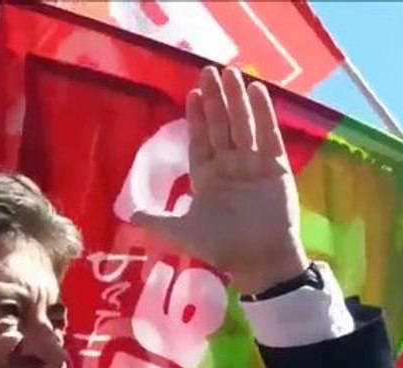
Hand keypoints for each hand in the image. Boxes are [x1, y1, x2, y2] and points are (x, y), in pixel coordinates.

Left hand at [130, 66, 307, 294]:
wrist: (257, 262)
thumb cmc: (220, 248)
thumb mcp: (180, 233)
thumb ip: (156, 220)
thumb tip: (127, 216)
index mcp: (207, 177)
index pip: (200, 139)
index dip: (196, 117)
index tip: (191, 93)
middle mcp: (229, 166)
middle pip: (220, 125)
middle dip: (215, 99)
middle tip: (209, 71)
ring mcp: (253, 165)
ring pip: (242, 125)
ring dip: (236, 99)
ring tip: (231, 73)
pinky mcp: (275, 167)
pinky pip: (268, 135)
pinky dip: (263, 114)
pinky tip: (256, 92)